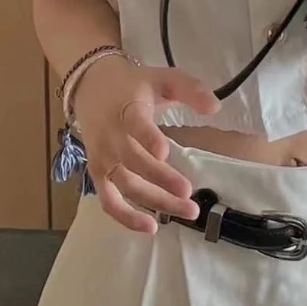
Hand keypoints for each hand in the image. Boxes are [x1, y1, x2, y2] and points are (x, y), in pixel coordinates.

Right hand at [73, 55, 220, 233]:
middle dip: (161, 179)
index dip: (147, 138)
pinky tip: (150, 228)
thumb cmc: (134, 85)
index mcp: (127, 108)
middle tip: (189, 194)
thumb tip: (215, 107)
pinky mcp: (97, 173)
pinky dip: (125, 217)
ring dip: (154, 202)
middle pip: (134, 162)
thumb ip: (191, 89)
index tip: (164, 152)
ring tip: (186, 211)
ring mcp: (102, 157)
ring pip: (126, 185)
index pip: (135, 124)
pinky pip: (108, 200)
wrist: (91, 86)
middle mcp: (111, 136)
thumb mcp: (164, 77)